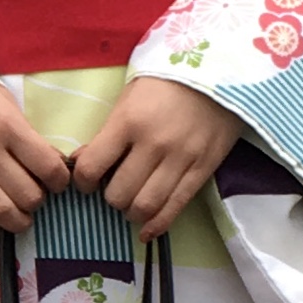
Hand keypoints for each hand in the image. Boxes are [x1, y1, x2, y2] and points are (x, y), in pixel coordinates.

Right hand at [0, 82, 69, 250]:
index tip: (56, 183)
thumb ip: (24, 133)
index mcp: (8, 126)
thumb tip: (50, 164)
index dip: (60, 181)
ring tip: (19, 220)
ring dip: (16, 222)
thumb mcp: (2, 101)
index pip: (48, 166)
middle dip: (37, 202)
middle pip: (26, 194)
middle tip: (33, 197)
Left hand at [70, 77, 240, 239]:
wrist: (220, 71)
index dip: (82, 181)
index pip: (92, 167)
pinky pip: (176, 207)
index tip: (87, 181)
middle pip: (118, 194)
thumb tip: (83, 163)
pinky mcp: (203, 170)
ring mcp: (181, 159)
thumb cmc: (166, 82)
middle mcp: (153, 144)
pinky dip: (157, 225)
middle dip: (110, 199)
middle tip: (114, 190)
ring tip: (131, 206)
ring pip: (145, 206)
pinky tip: (146, 231)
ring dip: (132, 213)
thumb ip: (107, 133)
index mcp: (128, 122)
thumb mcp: (128, 99)